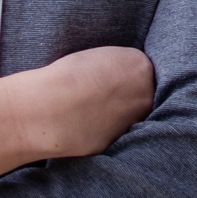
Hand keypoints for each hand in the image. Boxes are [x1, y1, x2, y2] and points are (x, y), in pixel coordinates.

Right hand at [16, 46, 154, 158]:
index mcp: (141, 65)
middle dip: (125, 94)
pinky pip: (116, 132)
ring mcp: (137, 119)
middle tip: (99, 94)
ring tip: (90, 109)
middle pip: (141, 92)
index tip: (105, 76)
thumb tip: (117, 76)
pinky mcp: (123, 141)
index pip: (139, 68)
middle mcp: (145, 93)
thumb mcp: (98, 56)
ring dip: (116, 113)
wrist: (51, 109)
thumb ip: (116, 65)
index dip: (121, 72)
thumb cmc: (68, 76)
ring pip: (130, 114)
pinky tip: (86, 123)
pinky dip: (105, 129)